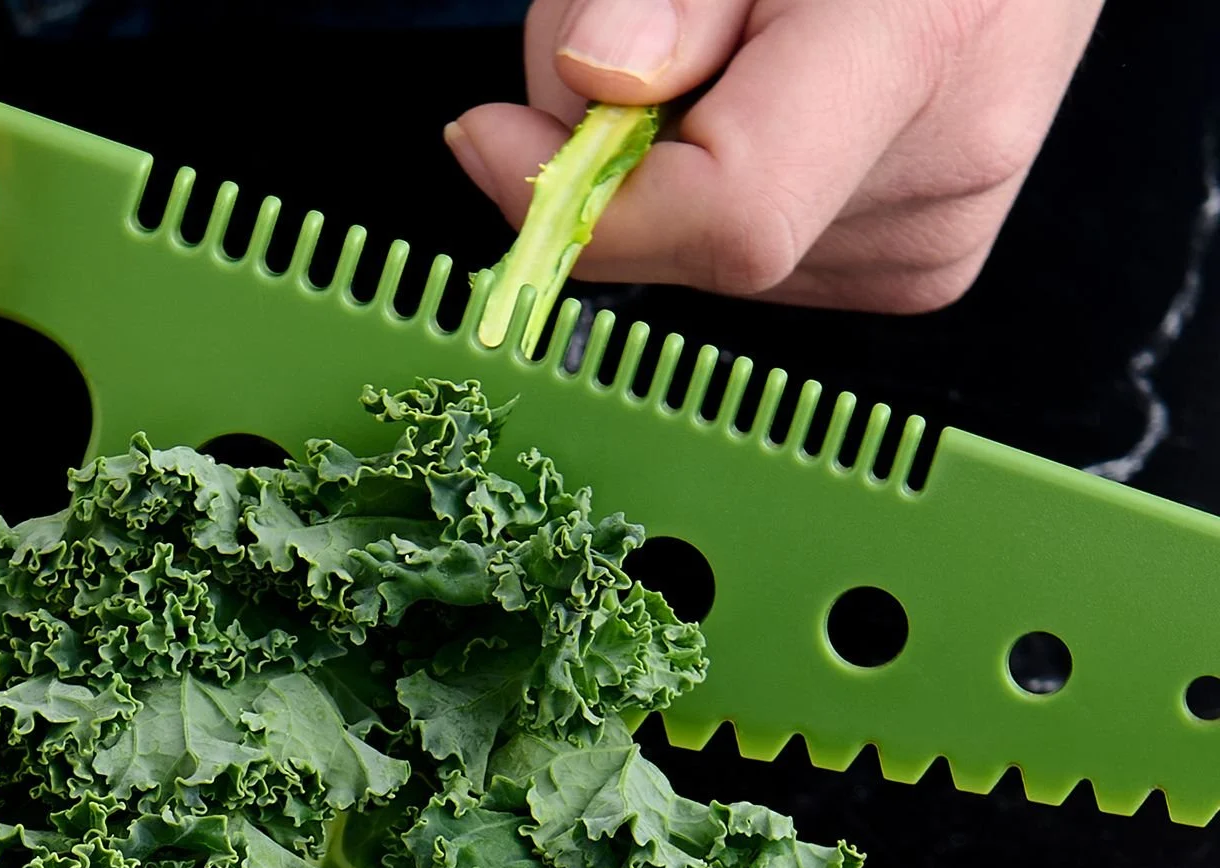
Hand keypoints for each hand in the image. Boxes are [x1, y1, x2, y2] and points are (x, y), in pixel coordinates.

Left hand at [446, 0, 1102, 312]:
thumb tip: (592, 79)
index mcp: (920, 50)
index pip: (728, 214)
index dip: (591, 203)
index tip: (488, 139)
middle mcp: (939, 174)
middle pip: (686, 241)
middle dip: (608, 154)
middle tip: (645, 38)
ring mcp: (929, 238)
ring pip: (697, 259)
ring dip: (661, 170)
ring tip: (737, 55)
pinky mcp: (913, 270)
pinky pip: (746, 263)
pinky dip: (713, 193)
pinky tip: (766, 109)